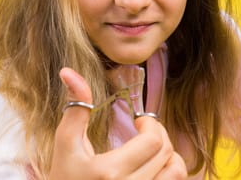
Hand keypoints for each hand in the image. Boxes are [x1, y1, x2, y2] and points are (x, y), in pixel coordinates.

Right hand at [49, 67, 186, 178]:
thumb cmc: (63, 178)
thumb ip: (75, 109)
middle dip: (159, 134)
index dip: (151, 124)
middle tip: (144, 130)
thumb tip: (68, 72)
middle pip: (167, 153)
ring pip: (176, 172)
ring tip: (151, 149)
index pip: (153, 142)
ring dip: (169, 155)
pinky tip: (152, 166)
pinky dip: (169, 172)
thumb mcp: (66, 145)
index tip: (139, 121)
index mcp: (110, 173)